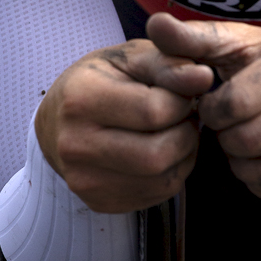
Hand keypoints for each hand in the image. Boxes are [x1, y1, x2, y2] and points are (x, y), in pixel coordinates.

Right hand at [34, 39, 213, 213]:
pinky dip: (171, 173)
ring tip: (173, 132)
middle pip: (158, 154)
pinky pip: (158, 195)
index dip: (181, 101)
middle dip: (185, 134)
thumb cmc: (100, 82)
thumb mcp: (130, 58)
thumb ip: (169, 64)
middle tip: (181, 117)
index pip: (154, 111)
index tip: (178, 93)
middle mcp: (76, 145)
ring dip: (183, 155)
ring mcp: (85, 181)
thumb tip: (204, 77)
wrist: (55, 123)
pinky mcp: (99, 202)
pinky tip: (160, 151)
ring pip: (164, 179)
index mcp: (80, 100)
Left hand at [146, 13, 260, 204]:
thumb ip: (193, 39)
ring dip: (245, 167)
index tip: (216, 106)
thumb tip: (154, 24)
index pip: (233, 105)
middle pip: (248, 142)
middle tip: (232, 129)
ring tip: (246, 148)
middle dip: (228, 140)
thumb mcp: (241, 43)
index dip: (213, 113)